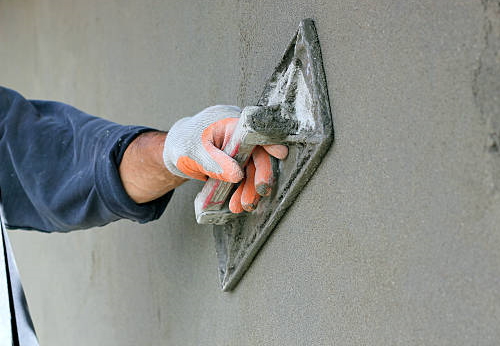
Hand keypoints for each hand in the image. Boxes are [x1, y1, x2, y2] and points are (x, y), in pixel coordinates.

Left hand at [162, 105, 286, 211]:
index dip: (270, 141)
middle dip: (259, 177)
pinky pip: (244, 178)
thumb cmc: (183, 143)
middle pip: (258, 155)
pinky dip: (241, 191)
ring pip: (252, 170)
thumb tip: (237, 175)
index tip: (280, 154)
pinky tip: (236, 203)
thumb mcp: (195, 152)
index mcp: (230, 124)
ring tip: (242, 206)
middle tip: (257, 194)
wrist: (174, 150)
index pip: (255, 131)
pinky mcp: (236, 164)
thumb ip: (215, 162)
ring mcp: (239, 151)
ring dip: (249, 190)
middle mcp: (239, 136)